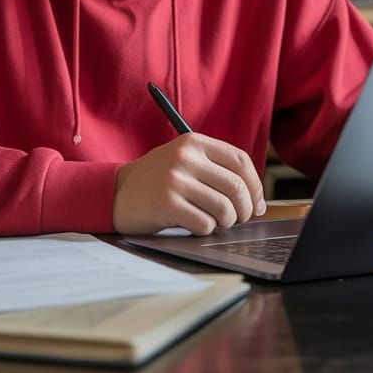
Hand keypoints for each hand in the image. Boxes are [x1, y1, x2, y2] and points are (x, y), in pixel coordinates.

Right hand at [112, 134, 266, 234]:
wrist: (116, 192)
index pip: (240, 161)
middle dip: (245, 210)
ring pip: (224, 208)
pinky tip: (194, 225)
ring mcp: (175, 180)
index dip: (255, 186)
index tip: (257, 203)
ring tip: (215, 222)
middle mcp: (185, 157)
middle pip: (236, 187)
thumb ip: (215, 168)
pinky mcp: (167, 204)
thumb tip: (255, 198)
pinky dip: (206, 230)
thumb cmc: (157, 180)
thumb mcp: (183, 160)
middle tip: (239, 219)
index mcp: (194, 142)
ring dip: (226, 222)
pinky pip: (205, 224)